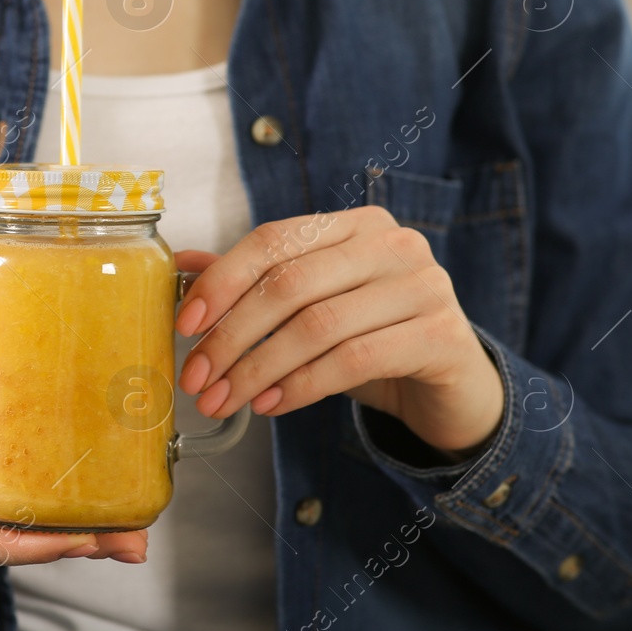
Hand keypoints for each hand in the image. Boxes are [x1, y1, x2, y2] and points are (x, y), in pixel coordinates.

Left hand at [174, 206, 503, 455]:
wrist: (449, 387)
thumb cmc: (371, 340)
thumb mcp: (310, 309)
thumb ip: (254, 284)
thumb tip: (181, 265)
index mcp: (355, 224)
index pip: (274, 240)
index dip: (222, 280)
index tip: (185, 324)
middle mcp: (393, 244)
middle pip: (291, 284)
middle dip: (232, 336)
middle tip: (196, 377)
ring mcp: (424, 286)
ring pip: (317, 326)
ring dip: (258, 369)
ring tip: (224, 399)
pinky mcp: (442, 335)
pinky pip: (354, 360)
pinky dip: (302, 386)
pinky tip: (271, 405)